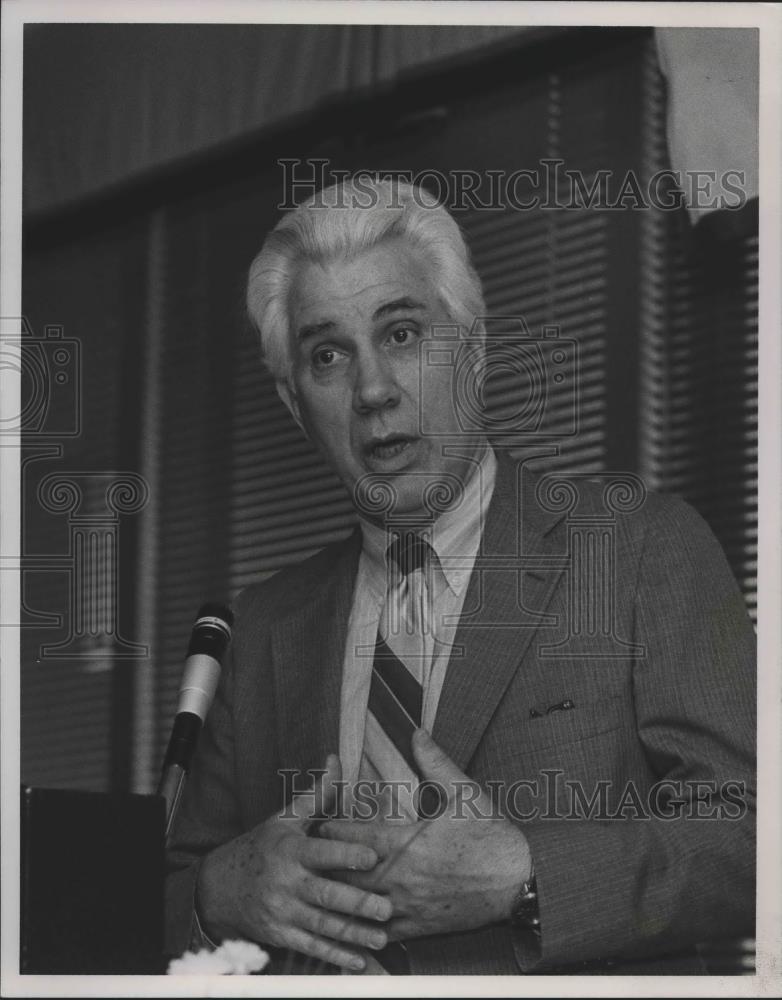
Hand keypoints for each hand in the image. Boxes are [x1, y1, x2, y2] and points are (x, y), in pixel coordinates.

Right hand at [196, 753, 391, 971]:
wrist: (221, 886)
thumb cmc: (262, 848)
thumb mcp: (285, 819)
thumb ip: (316, 796)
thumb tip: (336, 760)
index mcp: (290, 851)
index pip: (321, 852)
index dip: (346, 854)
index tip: (373, 857)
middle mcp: (286, 883)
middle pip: (325, 894)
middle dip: (357, 903)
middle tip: (387, 908)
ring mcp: (283, 912)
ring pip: (322, 925)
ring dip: (353, 934)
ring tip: (382, 938)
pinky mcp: (281, 934)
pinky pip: (311, 947)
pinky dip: (334, 956)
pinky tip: (358, 960)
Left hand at [320, 729, 531, 939]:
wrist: (518, 880)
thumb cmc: (490, 836)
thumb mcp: (463, 792)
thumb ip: (435, 761)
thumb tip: (416, 732)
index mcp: (407, 844)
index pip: (356, 838)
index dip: (333, 831)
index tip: (320, 824)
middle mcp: (402, 878)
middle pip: (349, 875)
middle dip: (329, 864)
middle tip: (312, 856)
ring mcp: (410, 906)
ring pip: (361, 906)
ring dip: (342, 896)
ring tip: (324, 886)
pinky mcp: (421, 926)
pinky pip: (384, 932)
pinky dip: (366, 926)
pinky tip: (354, 920)